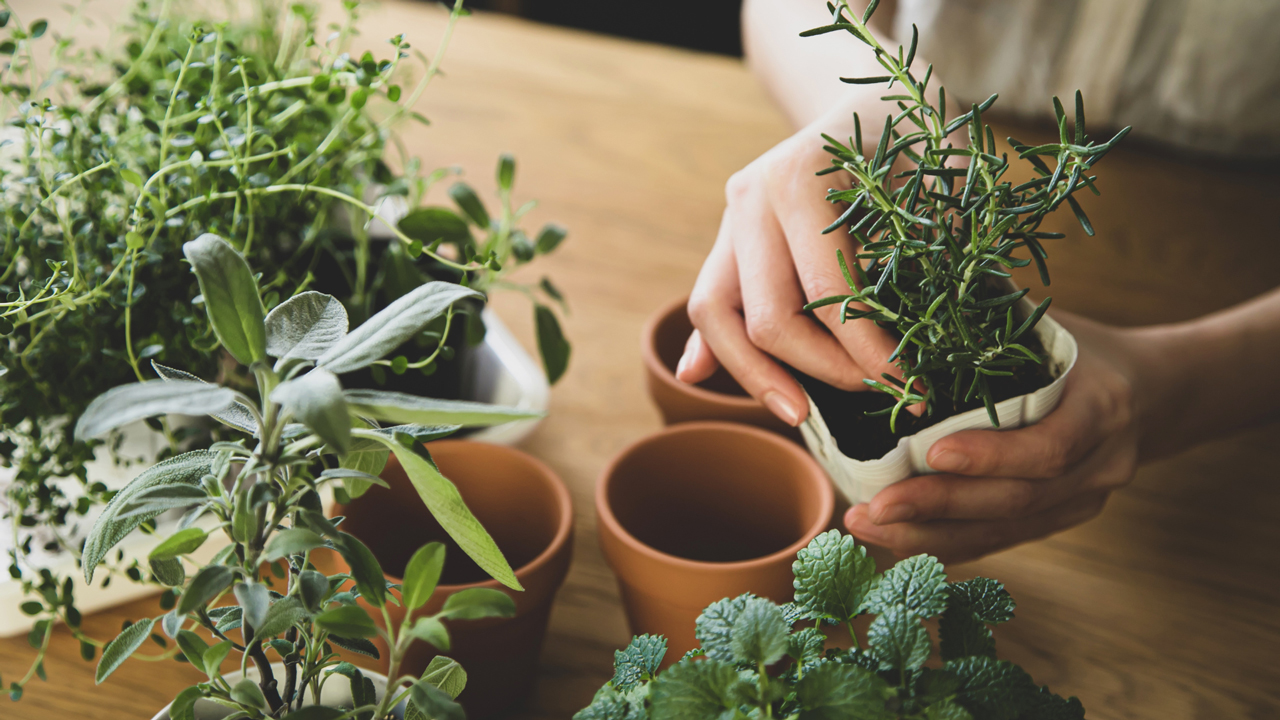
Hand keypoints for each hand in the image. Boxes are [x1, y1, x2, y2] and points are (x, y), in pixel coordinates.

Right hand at [676, 103, 903, 426]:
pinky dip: (711, 344)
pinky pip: (708, 300)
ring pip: (715, 315)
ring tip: (799, 414)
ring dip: (755, 375)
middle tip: (876, 396)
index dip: (868, 352)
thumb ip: (933, 254)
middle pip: (764, 317)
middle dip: (822, 371)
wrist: (872, 97)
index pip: (826, 294)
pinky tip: (699, 377)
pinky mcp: (728, 236)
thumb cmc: (918, 139)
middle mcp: (752, 196)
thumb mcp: (941, 183)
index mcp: (801, 178)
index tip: (912, 385)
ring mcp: (732, 216)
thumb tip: (934, 343)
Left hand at [843, 313, 1150, 562]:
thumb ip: (992, 328)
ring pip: (1004, 530)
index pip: (1050, 447)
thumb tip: (906, 304)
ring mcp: (1083, 501)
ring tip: (867, 525)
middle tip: (872, 507)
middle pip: (1017, 500)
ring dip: (929, 534)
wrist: (1152, 394)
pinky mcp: (1060, 521)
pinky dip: (946, 543)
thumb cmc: (1082, 350)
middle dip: (938, 506)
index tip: (930, 453)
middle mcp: (1100, 465)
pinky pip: (1000, 541)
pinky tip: (895, 539)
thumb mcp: (1050, 328)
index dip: (991, 456)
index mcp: (1103, 408)